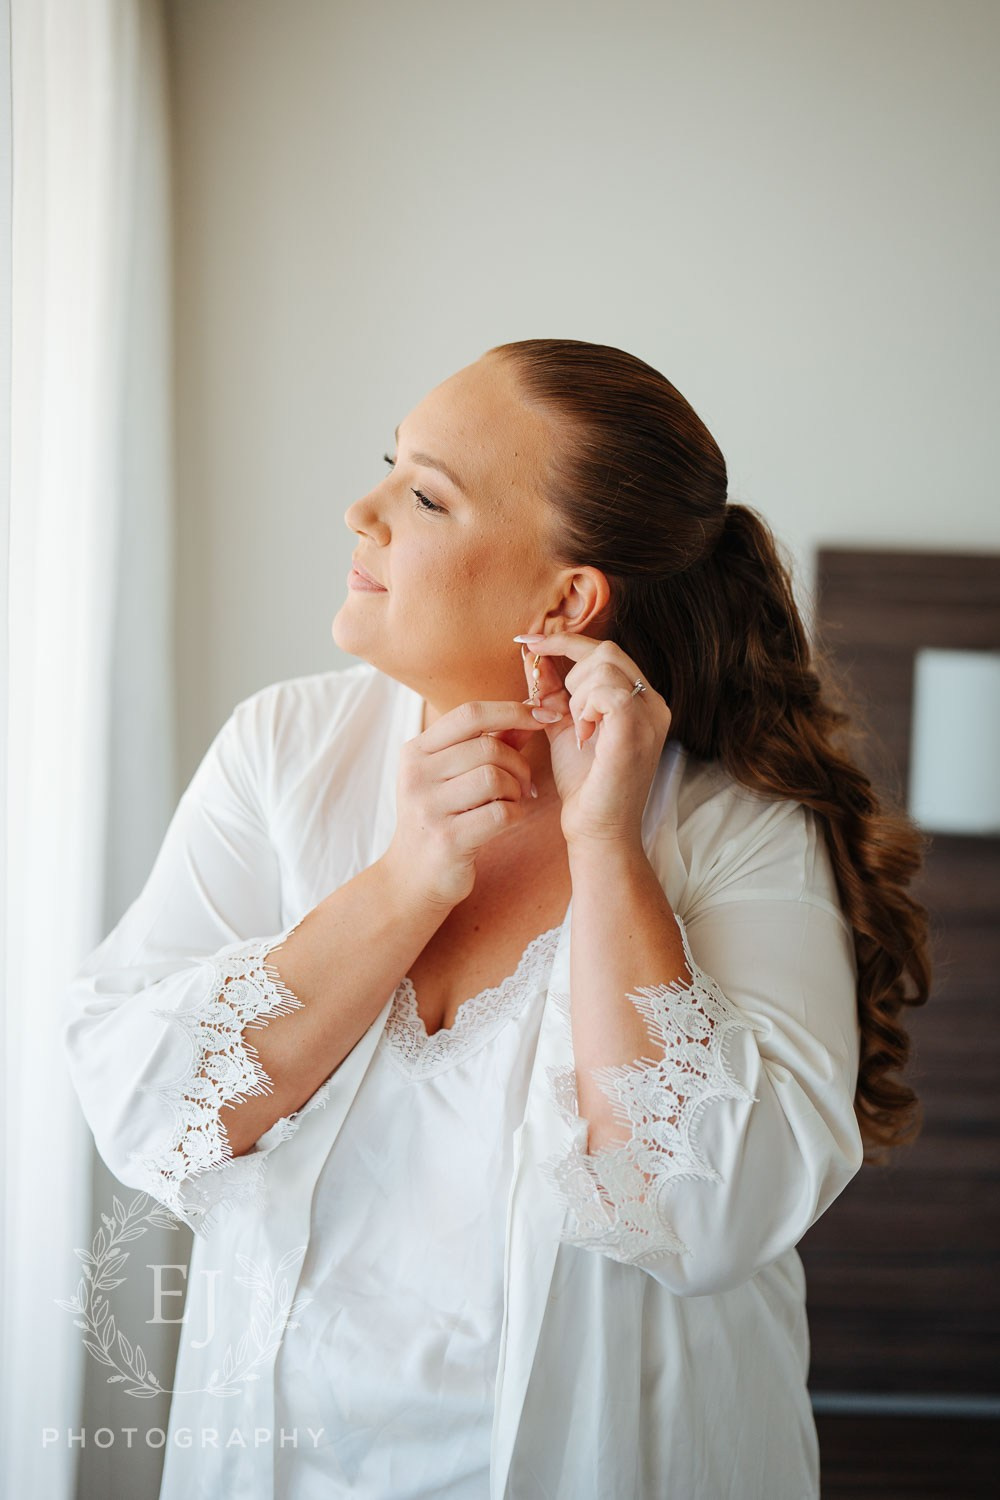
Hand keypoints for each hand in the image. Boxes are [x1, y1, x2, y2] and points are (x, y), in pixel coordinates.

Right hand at [385, 698, 547, 908]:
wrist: (412, 877)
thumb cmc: (441, 818)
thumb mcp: (454, 775)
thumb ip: (491, 742)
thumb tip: (531, 712)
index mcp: (416, 751)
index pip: (469, 713)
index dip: (511, 710)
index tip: (540, 716)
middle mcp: (416, 775)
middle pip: (488, 748)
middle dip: (518, 763)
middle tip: (523, 782)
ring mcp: (428, 808)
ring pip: (495, 778)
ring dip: (516, 789)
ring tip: (512, 801)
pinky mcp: (447, 839)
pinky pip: (500, 813)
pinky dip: (515, 813)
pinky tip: (508, 819)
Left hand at [515, 631, 670, 846]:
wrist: (597, 830)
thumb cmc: (584, 785)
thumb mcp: (566, 727)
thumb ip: (554, 692)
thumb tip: (533, 656)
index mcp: (641, 700)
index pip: (606, 651)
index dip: (565, 640)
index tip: (528, 641)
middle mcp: (654, 704)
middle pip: (607, 652)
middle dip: (571, 673)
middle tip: (561, 712)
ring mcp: (650, 716)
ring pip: (604, 668)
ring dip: (577, 696)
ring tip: (578, 730)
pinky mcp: (637, 731)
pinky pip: (608, 691)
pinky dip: (586, 707)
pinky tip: (584, 735)